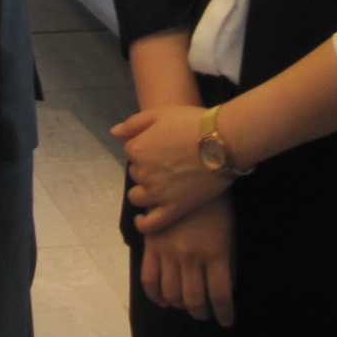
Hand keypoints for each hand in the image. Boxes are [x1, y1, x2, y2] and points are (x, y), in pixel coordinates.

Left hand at [113, 104, 230, 231]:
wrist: (222, 141)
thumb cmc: (192, 123)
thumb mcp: (160, 113)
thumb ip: (133, 123)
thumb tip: (114, 133)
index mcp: (137, 149)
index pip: (131, 152)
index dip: (145, 148)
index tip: (161, 147)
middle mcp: (143, 173)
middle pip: (136, 173)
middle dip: (147, 169)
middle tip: (167, 163)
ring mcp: (157, 193)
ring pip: (137, 197)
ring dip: (144, 191)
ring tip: (160, 186)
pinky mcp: (173, 209)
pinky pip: (150, 224)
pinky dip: (142, 224)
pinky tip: (142, 219)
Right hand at [138, 192, 236, 325]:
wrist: (190, 172)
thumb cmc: (217, 205)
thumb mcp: (229, 233)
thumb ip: (227, 263)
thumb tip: (225, 290)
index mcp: (216, 251)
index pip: (221, 295)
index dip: (224, 314)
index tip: (226, 321)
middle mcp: (190, 255)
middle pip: (194, 300)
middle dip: (201, 313)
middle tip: (206, 314)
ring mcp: (168, 251)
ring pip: (171, 294)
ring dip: (180, 306)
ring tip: (187, 306)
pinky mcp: (151, 245)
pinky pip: (149, 279)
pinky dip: (156, 296)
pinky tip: (165, 300)